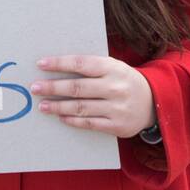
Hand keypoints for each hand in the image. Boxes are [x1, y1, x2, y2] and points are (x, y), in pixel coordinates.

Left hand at [32, 55, 155, 137]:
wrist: (154, 102)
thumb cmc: (124, 80)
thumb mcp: (113, 67)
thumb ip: (90, 67)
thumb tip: (57, 67)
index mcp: (112, 68)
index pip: (81, 64)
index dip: (59, 64)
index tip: (41, 64)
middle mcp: (115, 87)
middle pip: (77, 88)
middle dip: (53, 88)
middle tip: (35, 87)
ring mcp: (116, 108)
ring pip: (81, 107)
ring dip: (58, 107)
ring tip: (42, 106)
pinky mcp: (117, 126)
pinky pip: (89, 123)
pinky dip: (72, 120)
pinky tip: (60, 117)